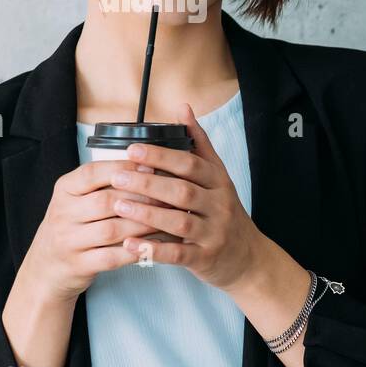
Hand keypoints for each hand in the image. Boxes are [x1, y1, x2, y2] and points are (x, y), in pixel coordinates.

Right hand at [20, 158, 174, 302]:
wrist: (47, 266)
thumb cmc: (74, 225)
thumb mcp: (79, 198)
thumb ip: (105, 182)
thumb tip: (150, 165)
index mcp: (64, 189)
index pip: (93, 172)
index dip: (125, 169)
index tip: (154, 168)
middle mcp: (62, 213)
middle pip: (107, 201)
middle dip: (143, 198)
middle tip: (172, 197)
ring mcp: (68, 241)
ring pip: (113, 230)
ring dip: (146, 224)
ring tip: (171, 220)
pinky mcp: (79, 265)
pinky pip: (113, 256)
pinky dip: (138, 250)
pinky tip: (158, 244)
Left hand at [111, 102, 265, 291]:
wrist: (248, 257)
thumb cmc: (225, 213)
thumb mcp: (219, 177)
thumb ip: (200, 144)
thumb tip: (183, 108)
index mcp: (220, 183)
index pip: (191, 165)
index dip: (162, 157)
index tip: (133, 149)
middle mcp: (220, 207)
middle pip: (183, 192)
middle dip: (149, 183)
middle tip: (117, 176)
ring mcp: (213, 234)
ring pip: (179, 222)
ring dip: (147, 214)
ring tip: (119, 205)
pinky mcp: (205, 258)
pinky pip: (177, 254)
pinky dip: (152, 250)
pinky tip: (129, 244)